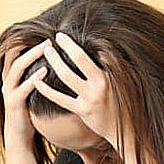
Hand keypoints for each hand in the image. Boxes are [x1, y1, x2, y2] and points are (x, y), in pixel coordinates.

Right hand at [1, 39, 49, 150]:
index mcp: (11, 77)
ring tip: (46, 48)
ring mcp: (8, 92)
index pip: (14, 52)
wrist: (19, 136)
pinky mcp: (14, 103)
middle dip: (30, 45)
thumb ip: (36, 76)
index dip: (26, 40)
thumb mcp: (31, 90)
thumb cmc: (29, 112)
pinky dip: (34, 78)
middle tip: (47, 38)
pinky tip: (45, 71)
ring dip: (31, 56)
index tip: (43, 32)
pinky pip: (23, 88)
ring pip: (17, 68)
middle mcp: (7, 81)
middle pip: (15, 55)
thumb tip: (53, 60)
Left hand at [36, 33, 158, 163]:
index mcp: (113, 74)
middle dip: (67, 45)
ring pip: (67, 76)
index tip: (70, 34)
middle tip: (57, 36)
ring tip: (47, 50)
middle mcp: (102, 84)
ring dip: (55, 61)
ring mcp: (91, 98)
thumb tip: (101, 50)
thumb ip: (112, 67)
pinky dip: (47, 89)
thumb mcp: (123, 82)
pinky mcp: (82, 110)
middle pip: (80, 59)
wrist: (126, 130)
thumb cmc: (124, 103)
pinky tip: (37, 81)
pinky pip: (60, 98)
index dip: (82, 41)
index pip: (98, 51)